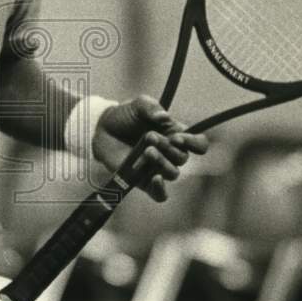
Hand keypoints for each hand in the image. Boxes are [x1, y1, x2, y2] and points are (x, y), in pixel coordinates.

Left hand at [92, 95, 208, 201]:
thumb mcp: (137, 105)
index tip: (178, 137)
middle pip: (183, 158)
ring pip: (172, 174)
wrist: (103, 129)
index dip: (195, 143)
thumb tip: (164, 117)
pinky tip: (155, 179)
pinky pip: (160, 195)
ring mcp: (158, 169)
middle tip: (150, 136)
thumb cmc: (126, 116)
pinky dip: (161, 190)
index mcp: (176, 135)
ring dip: (162, 162)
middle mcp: (171, 154)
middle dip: (168, 147)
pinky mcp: (144, 182)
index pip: (199, 144)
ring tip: (147, 151)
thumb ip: (151, 106)